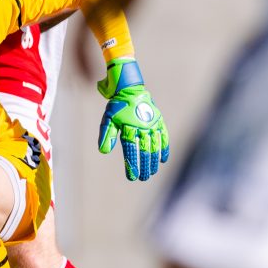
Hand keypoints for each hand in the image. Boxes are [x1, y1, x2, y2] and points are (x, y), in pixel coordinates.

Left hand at [96, 58, 168, 181]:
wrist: (129, 89)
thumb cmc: (116, 106)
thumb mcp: (108, 119)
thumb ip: (106, 135)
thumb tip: (103, 151)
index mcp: (129, 127)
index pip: (131, 150)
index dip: (132, 164)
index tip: (132, 177)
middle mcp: (142, 127)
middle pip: (145, 151)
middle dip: (144, 166)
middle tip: (143, 178)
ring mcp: (152, 124)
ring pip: (154, 146)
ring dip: (154, 160)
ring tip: (153, 172)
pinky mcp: (158, 121)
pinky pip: (163, 136)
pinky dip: (164, 147)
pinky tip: (163, 159)